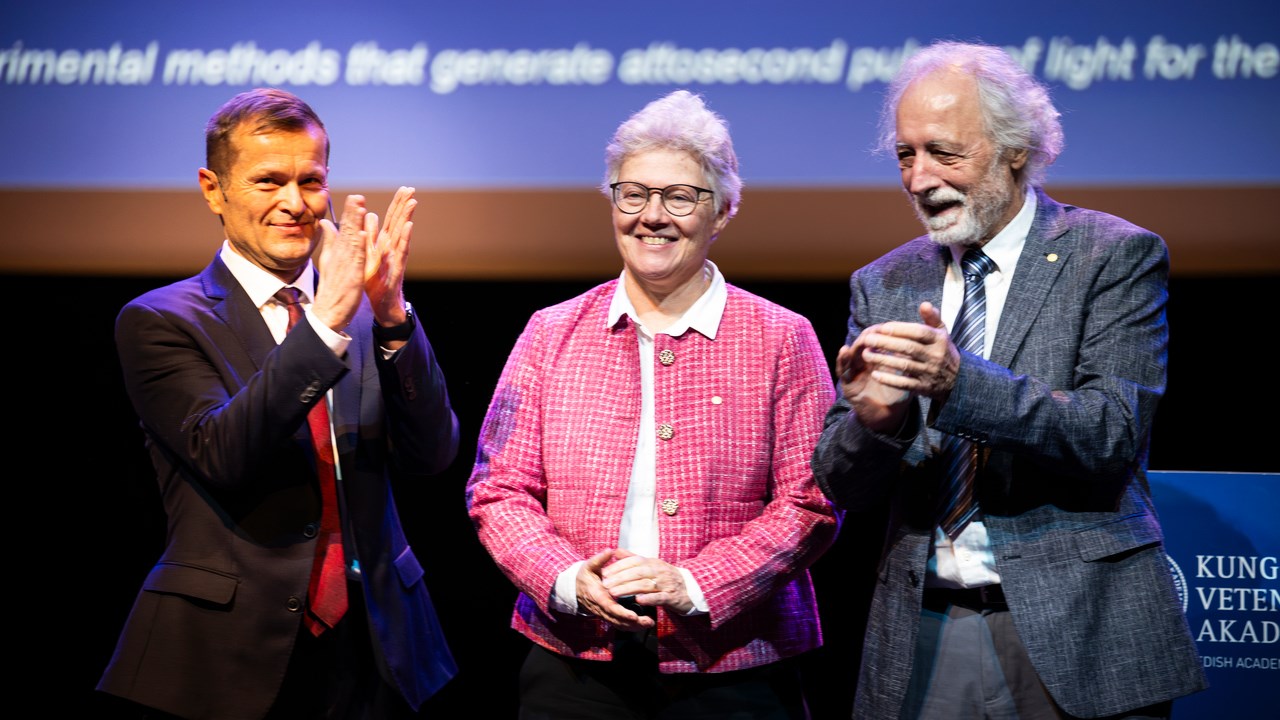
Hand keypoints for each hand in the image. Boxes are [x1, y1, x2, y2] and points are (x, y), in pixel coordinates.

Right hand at [312, 195, 375, 332]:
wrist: (328, 312)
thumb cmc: (332, 287)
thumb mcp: (329, 260)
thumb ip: (330, 241)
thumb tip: (326, 222)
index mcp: (338, 252)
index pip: (344, 228)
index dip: (350, 212)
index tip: (355, 197)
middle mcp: (341, 256)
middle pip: (347, 230)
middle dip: (352, 212)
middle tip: (357, 195)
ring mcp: (346, 266)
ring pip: (352, 241)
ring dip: (356, 224)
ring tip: (360, 208)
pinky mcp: (352, 277)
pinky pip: (356, 260)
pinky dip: (359, 247)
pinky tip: (363, 235)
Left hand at [365, 186, 416, 326]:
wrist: (382, 304)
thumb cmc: (376, 281)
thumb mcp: (368, 254)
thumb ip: (368, 235)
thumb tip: (367, 215)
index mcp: (384, 243)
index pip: (391, 219)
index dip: (397, 204)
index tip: (403, 188)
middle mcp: (393, 248)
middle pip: (399, 223)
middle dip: (404, 206)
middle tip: (411, 189)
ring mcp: (396, 258)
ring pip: (402, 234)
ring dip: (407, 217)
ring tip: (412, 201)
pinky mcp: (397, 268)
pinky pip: (401, 251)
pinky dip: (405, 238)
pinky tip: (409, 226)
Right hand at [575, 549, 654, 630]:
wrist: (574, 589)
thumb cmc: (584, 576)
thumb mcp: (589, 566)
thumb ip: (599, 559)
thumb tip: (609, 551)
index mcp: (597, 596)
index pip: (610, 607)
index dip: (622, 613)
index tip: (634, 615)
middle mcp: (601, 608)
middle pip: (617, 620)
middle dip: (633, 623)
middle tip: (649, 622)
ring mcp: (604, 614)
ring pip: (619, 624)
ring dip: (634, 626)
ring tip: (649, 623)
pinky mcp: (608, 616)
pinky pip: (619, 624)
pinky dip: (630, 626)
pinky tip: (642, 624)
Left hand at [600, 548, 692, 614]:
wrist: (690, 588)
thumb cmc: (666, 577)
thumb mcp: (651, 565)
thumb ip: (633, 558)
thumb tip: (615, 551)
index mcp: (652, 562)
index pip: (633, 561)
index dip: (618, 567)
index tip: (604, 573)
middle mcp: (659, 570)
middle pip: (637, 572)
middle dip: (620, 578)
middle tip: (606, 584)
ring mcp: (666, 583)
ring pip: (645, 585)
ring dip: (628, 589)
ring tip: (614, 593)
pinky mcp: (672, 596)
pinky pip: (660, 597)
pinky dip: (649, 598)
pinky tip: (638, 600)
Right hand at [837, 335, 910, 432]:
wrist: (889, 417)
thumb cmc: (898, 395)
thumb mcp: (905, 374)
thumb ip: (909, 360)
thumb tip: (919, 343)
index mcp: (878, 358)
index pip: (878, 339)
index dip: (882, 332)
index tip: (890, 327)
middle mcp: (865, 363)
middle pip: (864, 344)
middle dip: (869, 336)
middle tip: (876, 331)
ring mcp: (855, 372)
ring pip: (852, 354)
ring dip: (855, 345)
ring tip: (862, 338)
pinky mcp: (847, 384)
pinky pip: (842, 370)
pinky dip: (841, 360)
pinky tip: (844, 350)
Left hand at [858, 302, 961, 400]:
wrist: (958, 379)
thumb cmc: (943, 350)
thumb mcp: (942, 333)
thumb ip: (932, 318)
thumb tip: (924, 304)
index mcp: (939, 340)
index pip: (919, 332)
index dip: (900, 329)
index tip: (882, 327)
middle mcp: (935, 356)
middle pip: (909, 348)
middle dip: (886, 343)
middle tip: (867, 339)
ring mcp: (929, 372)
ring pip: (904, 365)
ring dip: (883, 360)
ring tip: (866, 354)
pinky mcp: (924, 387)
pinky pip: (904, 383)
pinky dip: (889, 380)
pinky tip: (875, 374)